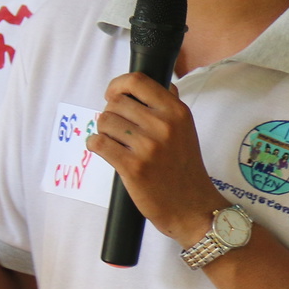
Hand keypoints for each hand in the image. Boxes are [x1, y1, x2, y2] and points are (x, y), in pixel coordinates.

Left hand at [87, 73, 224, 245]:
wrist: (192, 207)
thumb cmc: (186, 169)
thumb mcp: (187, 130)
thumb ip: (171, 105)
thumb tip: (161, 84)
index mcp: (177, 111)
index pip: (137, 81)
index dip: (117, 84)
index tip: (112, 94)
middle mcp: (164, 125)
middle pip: (115, 102)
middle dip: (110, 114)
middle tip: (117, 130)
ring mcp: (149, 147)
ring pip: (104, 121)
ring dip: (103, 131)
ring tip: (115, 143)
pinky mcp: (133, 167)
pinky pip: (99, 143)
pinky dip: (96, 145)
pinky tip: (104, 150)